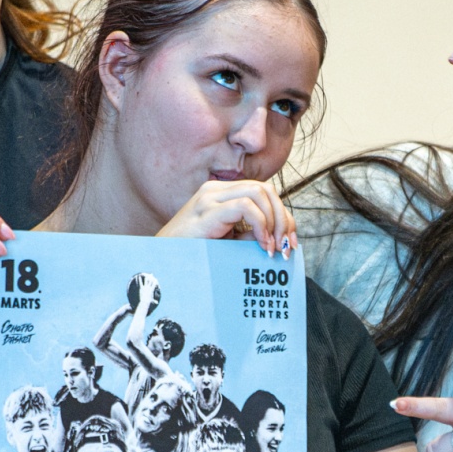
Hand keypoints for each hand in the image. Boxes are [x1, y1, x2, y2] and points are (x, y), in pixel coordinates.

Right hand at [157, 178, 293, 255]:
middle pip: (267, 189)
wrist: (162, 262)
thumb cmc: (193, 255)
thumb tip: (281, 240)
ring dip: (274, 220)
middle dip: (284, 218)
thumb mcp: (228, 243)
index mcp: (222, 195)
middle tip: (286, 247)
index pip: (265, 193)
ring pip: (260, 192)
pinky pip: (245, 206)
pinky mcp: (207, 211)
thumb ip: (250, 236)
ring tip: (271, 247)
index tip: (290, 244)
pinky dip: (260, 224)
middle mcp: (217, 190)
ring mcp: (211, 197)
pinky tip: (260, 244)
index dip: (284, 216)